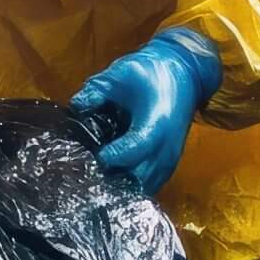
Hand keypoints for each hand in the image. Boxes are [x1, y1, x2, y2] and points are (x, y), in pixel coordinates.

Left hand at [71, 29, 221, 193]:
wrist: (183, 73)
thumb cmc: (152, 72)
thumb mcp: (121, 73)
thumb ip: (97, 91)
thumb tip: (76, 106)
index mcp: (157, 122)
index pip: (137, 148)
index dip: (115, 156)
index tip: (98, 155)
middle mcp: (167, 146)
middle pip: (141, 177)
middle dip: (116, 178)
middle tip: (91, 172)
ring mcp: (170, 158)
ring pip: (146, 187)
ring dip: (124, 186)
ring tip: (100, 178)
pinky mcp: (170, 164)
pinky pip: (152, 185)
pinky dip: (134, 186)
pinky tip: (114, 180)